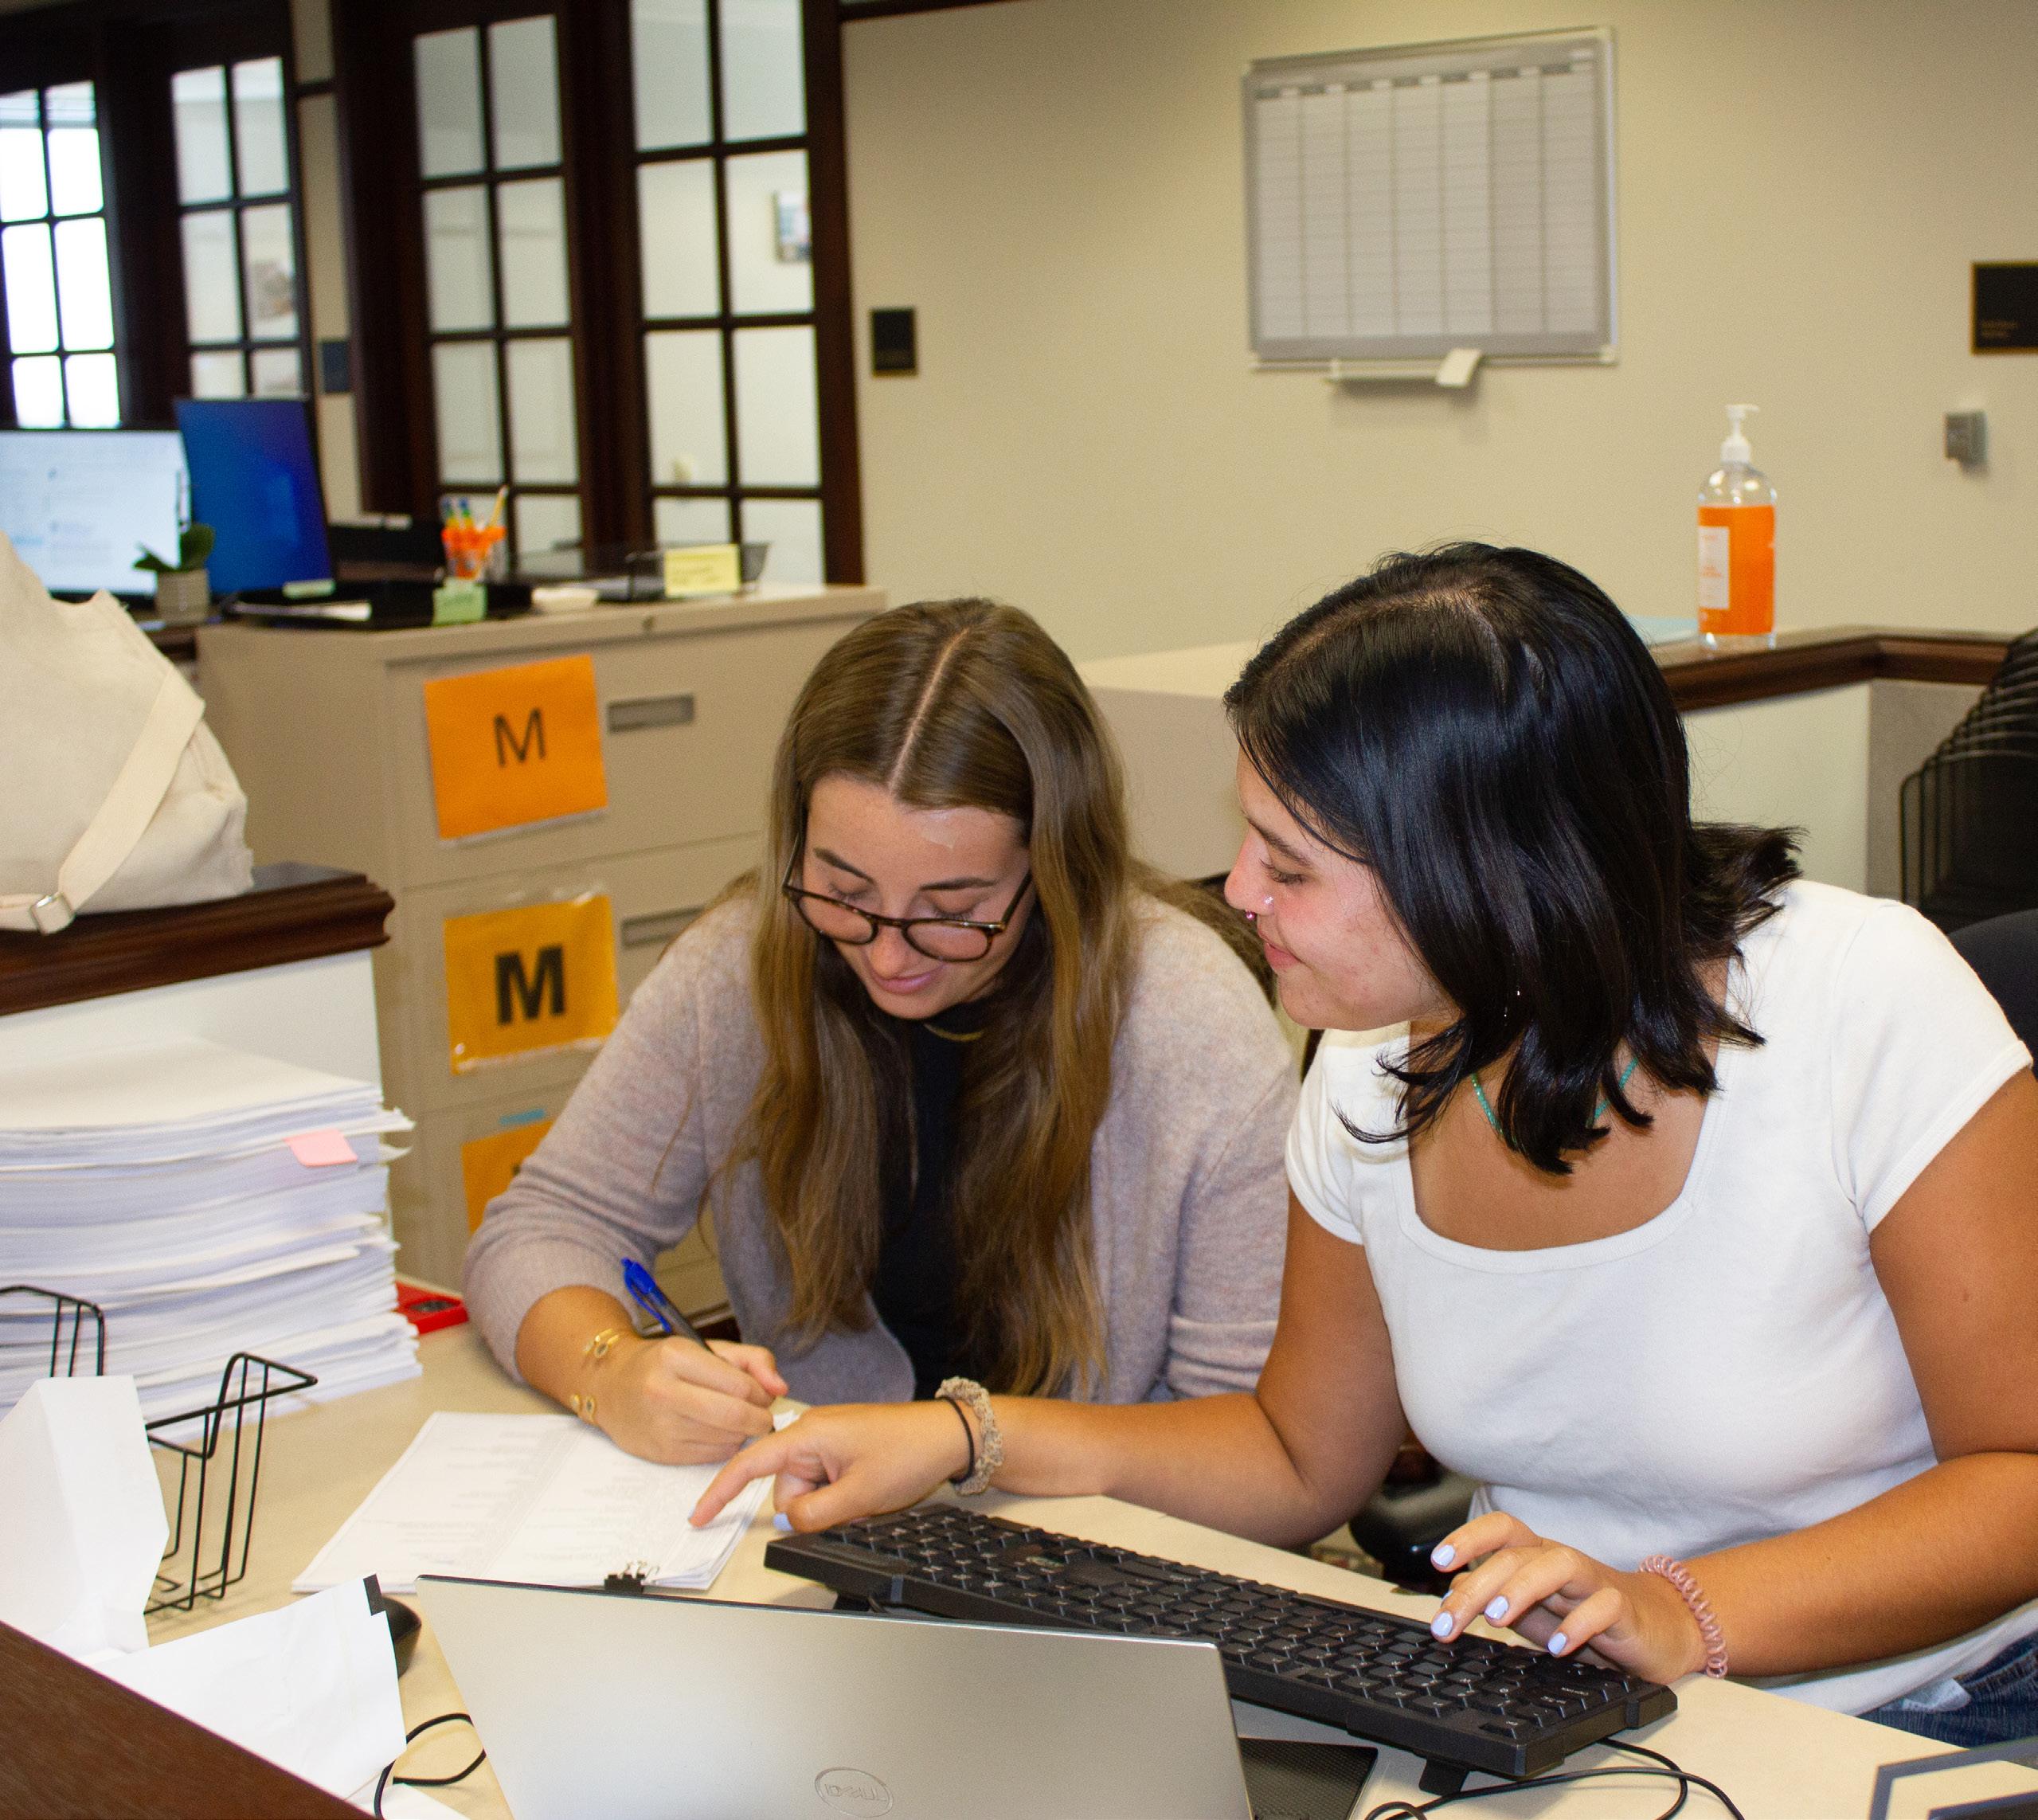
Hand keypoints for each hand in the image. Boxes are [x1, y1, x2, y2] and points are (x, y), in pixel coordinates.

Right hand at [595, 1335, 787, 1464]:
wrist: (611, 1385)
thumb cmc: (666, 1364)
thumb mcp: (709, 1348)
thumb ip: (753, 1360)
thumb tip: (781, 1388)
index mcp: (677, 1357)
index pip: (740, 1385)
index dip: (762, 1394)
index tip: (763, 1394)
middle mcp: (664, 1392)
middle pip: (735, 1416)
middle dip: (760, 1419)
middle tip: (762, 1415)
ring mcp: (661, 1426)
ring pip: (727, 1439)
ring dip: (743, 1433)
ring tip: (735, 1419)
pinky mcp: (661, 1453)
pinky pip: (712, 1456)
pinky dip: (725, 1445)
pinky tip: (716, 1431)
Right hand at [691, 1400, 973, 1530]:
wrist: (946, 1435)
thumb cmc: (907, 1452)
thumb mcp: (859, 1494)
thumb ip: (816, 1513)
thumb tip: (790, 1520)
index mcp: (807, 1433)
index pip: (750, 1462)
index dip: (720, 1491)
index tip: (699, 1516)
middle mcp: (811, 1432)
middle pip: (784, 1488)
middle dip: (810, 1507)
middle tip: (852, 1501)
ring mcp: (827, 1441)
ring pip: (806, 1491)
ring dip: (830, 1503)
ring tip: (865, 1492)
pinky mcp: (841, 1450)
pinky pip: (825, 1483)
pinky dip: (840, 1495)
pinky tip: (867, 1489)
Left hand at [1425, 1511, 1709, 1683]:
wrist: (1656, 1631)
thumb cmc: (1584, 1617)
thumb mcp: (1531, 1613)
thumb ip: (1495, 1600)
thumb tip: (1452, 1592)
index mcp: (1536, 1556)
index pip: (1501, 1530)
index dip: (1468, 1538)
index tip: (1437, 1563)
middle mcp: (1562, 1561)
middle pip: (1517, 1555)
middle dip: (1478, 1586)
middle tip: (1449, 1622)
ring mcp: (1595, 1581)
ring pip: (1558, 1565)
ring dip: (1522, 1589)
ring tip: (1496, 1619)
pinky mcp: (1625, 1610)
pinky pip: (1604, 1607)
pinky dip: (1578, 1625)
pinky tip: (1558, 1647)